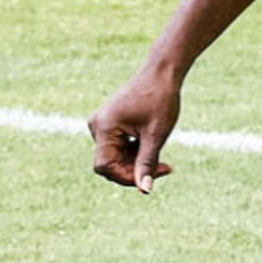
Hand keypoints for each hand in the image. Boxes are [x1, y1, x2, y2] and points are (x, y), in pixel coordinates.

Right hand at [89, 66, 179, 192]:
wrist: (162, 73)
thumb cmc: (160, 99)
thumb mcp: (156, 135)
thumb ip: (147, 163)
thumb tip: (144, 190)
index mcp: (104, 127)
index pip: (105, 167)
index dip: (126, 177)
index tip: (152, 175)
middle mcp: (97, 126)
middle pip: (109, 164)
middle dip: (134, 170)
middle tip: (164, 167)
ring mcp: (102, 124)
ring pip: (115, 158)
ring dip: (136, 162)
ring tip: (161, 156)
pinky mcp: (110, 123)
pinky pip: (117, 148)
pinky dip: (134, 152)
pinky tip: (152, 145)